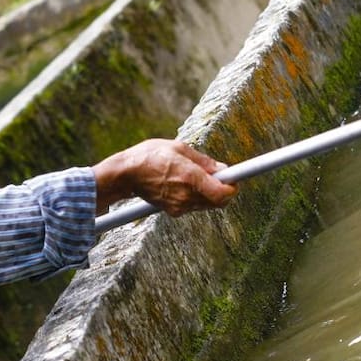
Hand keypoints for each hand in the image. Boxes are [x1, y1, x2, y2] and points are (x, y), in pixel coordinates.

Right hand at [92, 139, 237, 216]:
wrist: (125, 175)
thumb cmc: (150, 156)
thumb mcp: (179, 148)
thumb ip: (203, 161)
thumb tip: (222, 169)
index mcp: (190, 178)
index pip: (223, 194)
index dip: (233, 188)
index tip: (235, 179)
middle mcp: (187, 196)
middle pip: (218, 201)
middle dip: (222, 188)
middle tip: (216, 173)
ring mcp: (179, 206)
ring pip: (207, 204)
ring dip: (208, 192)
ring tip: (193, 174)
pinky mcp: (173, 211)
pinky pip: (194, 205)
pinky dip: (196, 196)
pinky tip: (183, 182)